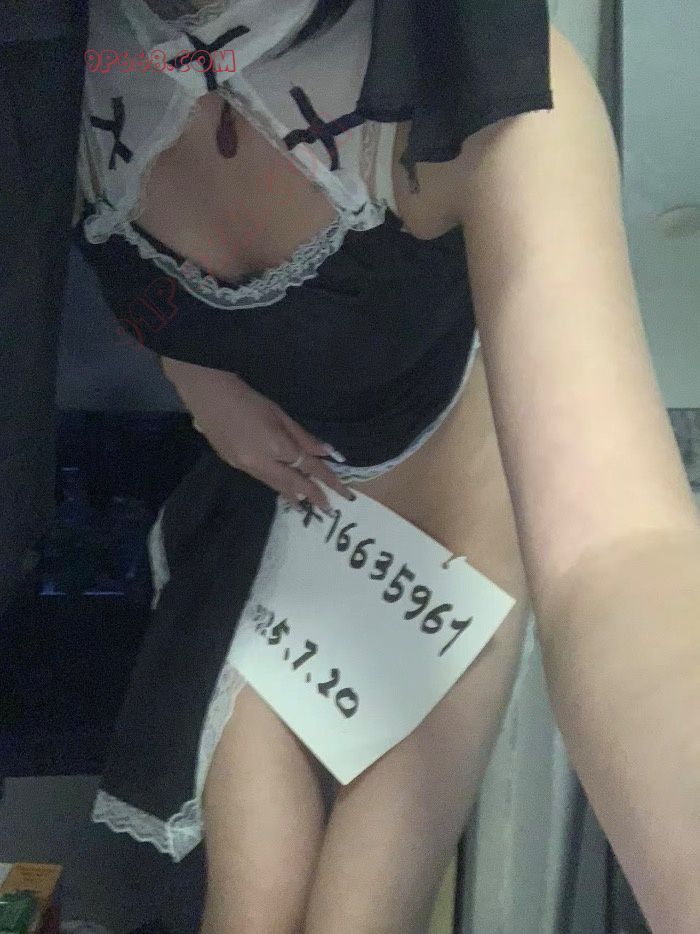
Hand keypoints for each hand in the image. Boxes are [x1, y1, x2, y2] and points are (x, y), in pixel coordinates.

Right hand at [178, 368, 354, 511]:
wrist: (208, 396)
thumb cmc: (248, 399)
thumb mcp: (280, 414)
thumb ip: (303, 437)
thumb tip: (327, 452)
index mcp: (276, 446)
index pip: (309, 467)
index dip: (328, 480)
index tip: (343, 492)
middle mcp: (261, 463)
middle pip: (293, 484)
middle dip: (313, 496)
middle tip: (329, 509)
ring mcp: (245, 467)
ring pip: (276, 486)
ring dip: (294, 495)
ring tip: (307, 504)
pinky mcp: (234, 466)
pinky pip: (263, 480)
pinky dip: (277, 486)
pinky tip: (284, 488)